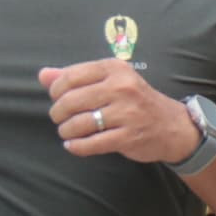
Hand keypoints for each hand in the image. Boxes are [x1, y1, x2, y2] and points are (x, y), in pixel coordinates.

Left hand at [39, 60, 195, 162]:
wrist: (172, 126)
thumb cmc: (136, 101)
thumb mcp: (111, 81)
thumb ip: (76, 76)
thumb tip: (43, 74)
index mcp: (115, 69)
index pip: (70, 76)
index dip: (56, 90)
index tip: (58, 98)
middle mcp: (122, 87)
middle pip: (70, 100)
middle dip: (58, 113)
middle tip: (60, 118)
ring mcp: (127, 113)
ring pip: (78, 124)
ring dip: (66, 131)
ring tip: (68, 132)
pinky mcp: (128, 137)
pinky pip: (91, 144)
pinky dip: (76, 146)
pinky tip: (73, 145)